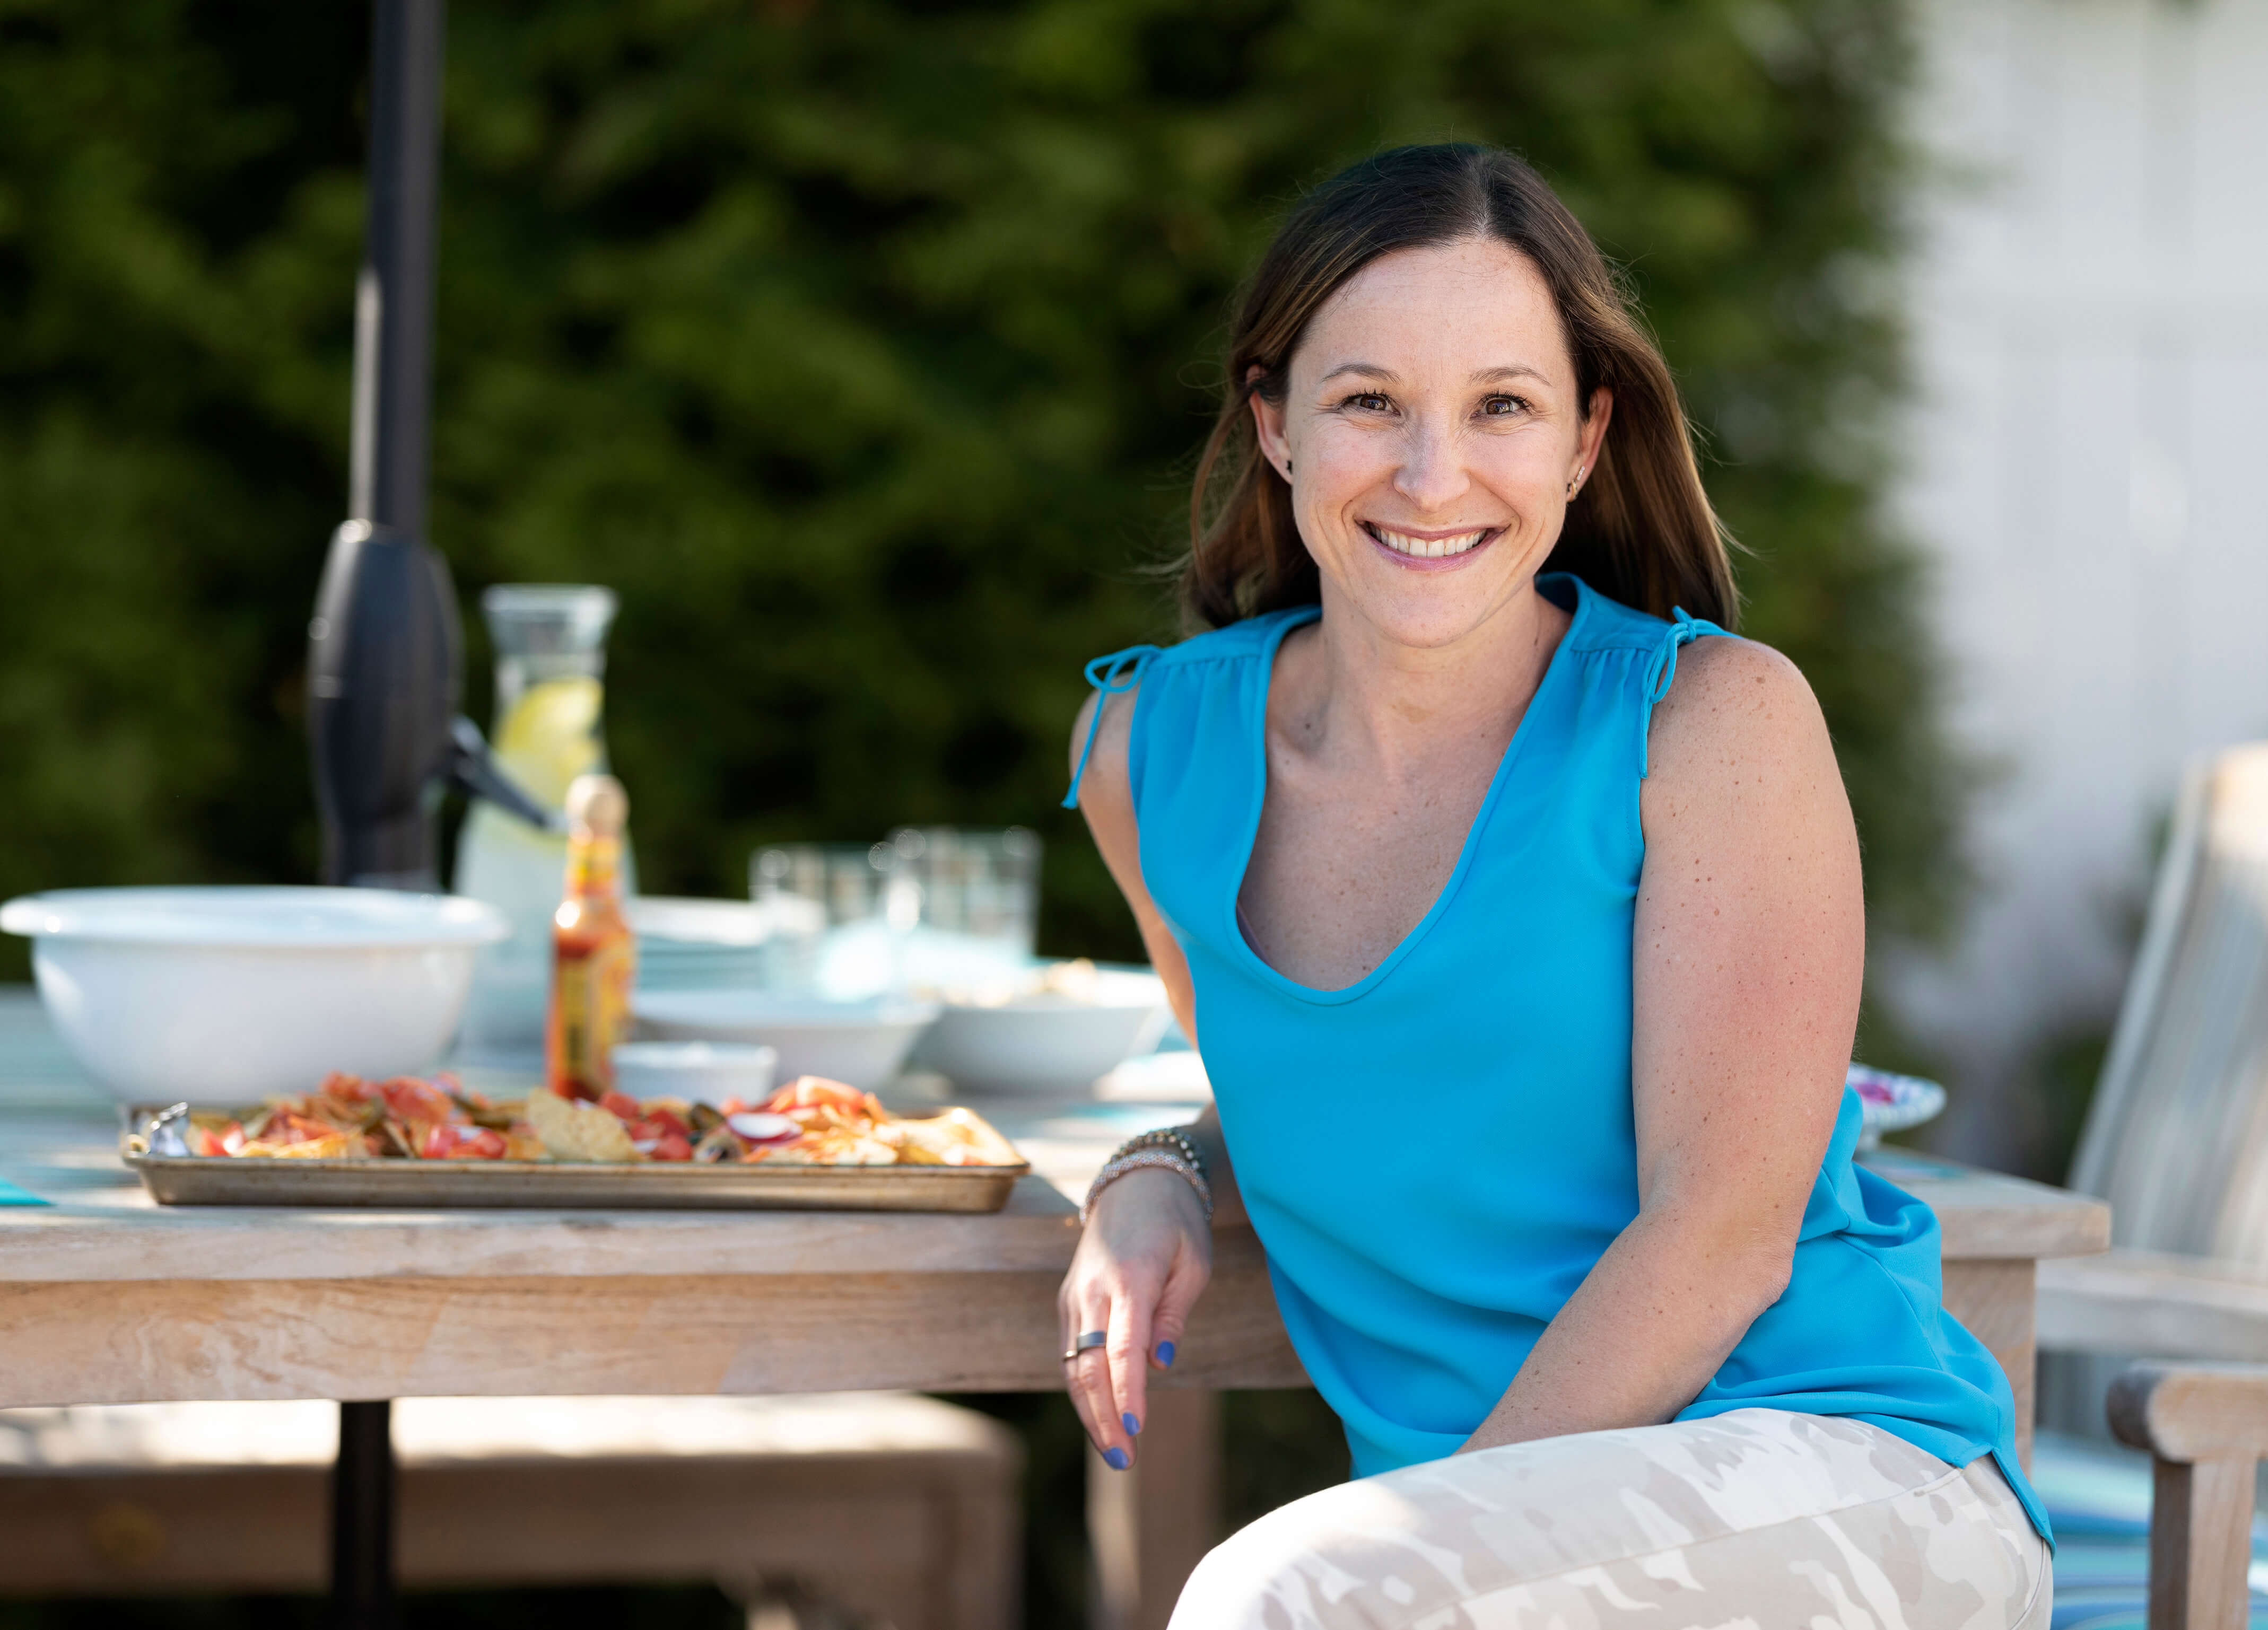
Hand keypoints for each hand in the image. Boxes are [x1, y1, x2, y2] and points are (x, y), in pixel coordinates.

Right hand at [1058, 1166, 1211, 1468]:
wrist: (1137, 1183)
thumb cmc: (1176, 1225)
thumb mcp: (1192, 1264)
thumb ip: (1173, 1315)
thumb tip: (1158, 1366)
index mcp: (1129, 1277)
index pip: (1122, 1348)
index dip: (1127, 1393)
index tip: (1137, 1430)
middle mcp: (1092, 1289)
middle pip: (1088, 1366)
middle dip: (1104, 1418)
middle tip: (1124, 1460)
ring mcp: (1074, 1295)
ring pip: (1073, 1365)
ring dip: (1090, 1412)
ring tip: (1114, 1451)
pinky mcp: (1068, 1301)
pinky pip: (1071, 1353)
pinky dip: (1083, 1390)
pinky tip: (1101, 1418)